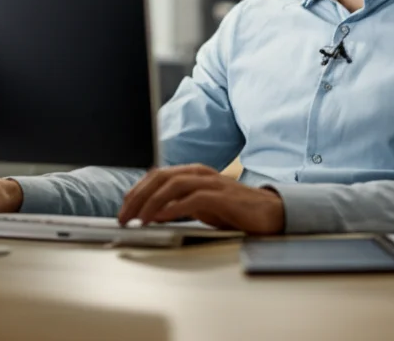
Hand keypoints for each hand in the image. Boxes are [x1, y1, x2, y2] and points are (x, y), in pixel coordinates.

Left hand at [118, 164, 284, 234]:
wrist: (269, 213)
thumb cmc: (235, 210)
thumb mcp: (201, 206)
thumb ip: (179, 204)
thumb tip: (152, 212)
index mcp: (194, 173)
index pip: (157, 175)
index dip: (137, 190)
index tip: (123, 207)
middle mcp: (201, 174)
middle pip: (160, 177)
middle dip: (137, 196)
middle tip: (124, 216)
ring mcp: (212, 184)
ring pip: (172, 185)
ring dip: (151, 203)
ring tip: (138, 219)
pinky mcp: (222, 197)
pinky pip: (192, 199)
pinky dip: (173, 208)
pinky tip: (161, 218)